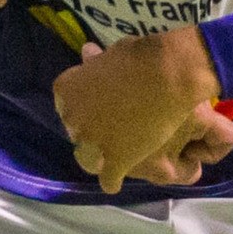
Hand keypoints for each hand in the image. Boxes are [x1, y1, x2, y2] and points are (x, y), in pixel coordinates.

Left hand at [53, 27, 221, 194]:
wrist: (166, 75)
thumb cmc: (141, 58)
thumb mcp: (112, 54)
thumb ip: (96, 62)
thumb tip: (87, 52)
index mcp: (66, 90)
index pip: (67, 106)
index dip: (87, 108)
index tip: (103, 105)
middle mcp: (72, 118)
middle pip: (77, 132)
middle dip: (93, 130)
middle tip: (116, 125)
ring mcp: (91, 143)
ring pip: (88, 159)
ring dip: (101, 156)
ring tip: (120, 152)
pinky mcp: (113, 163)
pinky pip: (108, 181)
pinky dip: (114, 180)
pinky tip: (120, 178)